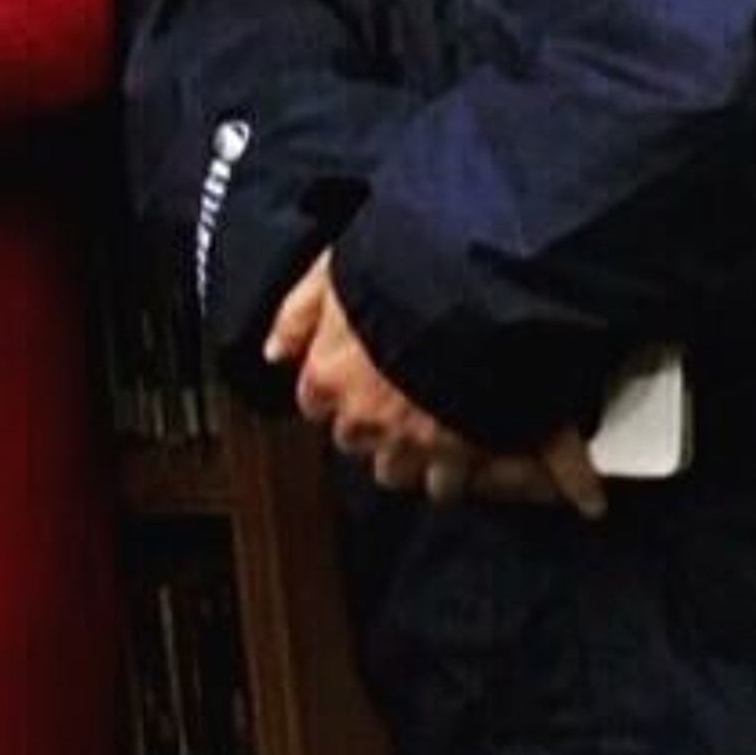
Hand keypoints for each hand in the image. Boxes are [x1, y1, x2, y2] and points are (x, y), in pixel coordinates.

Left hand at [265, 254, 475, 496]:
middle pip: (354, 437)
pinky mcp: (458, 456)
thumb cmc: (409, 273)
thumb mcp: (339, 271)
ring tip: (434, 423)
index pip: (314, 400)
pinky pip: (446, 482)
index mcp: (331, 373)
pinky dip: (453, 469)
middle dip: (372, 421)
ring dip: (409, 452)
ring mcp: (410, 442)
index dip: (337, 384)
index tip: (357, 372)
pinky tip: (465, 445)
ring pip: (396, 470)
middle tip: (401, 392)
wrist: (481, 291)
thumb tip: (274, 350)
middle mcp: (364, 416)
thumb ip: (300, 312)